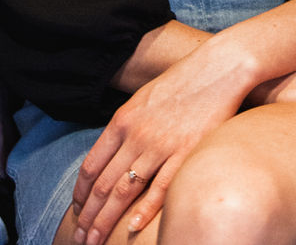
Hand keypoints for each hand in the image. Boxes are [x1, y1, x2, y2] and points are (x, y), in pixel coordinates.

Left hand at [70, 44, 249, 243]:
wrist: (218, 68)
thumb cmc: (181, 82)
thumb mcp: (144, 99)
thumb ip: (127, 127)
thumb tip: (112, 154)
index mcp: (123, 120)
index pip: (92, 165)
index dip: (81, 194)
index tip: (77, 213)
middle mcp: (136, 134)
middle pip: (103, 184)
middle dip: (88, 217)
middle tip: (80, 239)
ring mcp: (160, 145)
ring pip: (124, 191)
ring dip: (106, 221)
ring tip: (96, 242)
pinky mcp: (185, 152)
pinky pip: (160, 188)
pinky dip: (144, 210)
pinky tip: (132, 227)